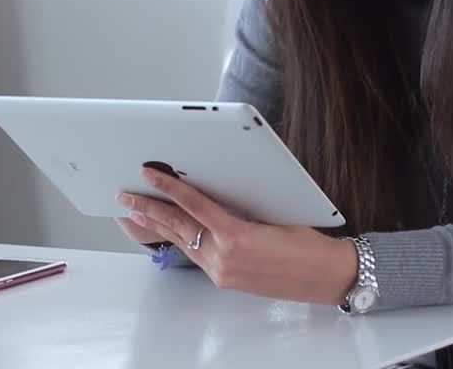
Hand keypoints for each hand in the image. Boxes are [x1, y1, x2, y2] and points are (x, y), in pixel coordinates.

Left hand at [117, 168, 358, 304]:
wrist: (327, 277)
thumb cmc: (309, 244)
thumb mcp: (275, 215)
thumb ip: (241, 206)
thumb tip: (213, 189)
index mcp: (238, 237)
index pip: (194, 205)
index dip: (169, 187)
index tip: (149, 173)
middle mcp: (225, 258)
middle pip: (179, 226)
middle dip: (148, 208)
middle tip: (124, 195)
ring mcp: (223, 272)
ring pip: (182, 242)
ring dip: (156, 225)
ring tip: (133, 211)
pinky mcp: (225, 280)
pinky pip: (196, 254)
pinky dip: (178, 238)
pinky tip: (165, 230)